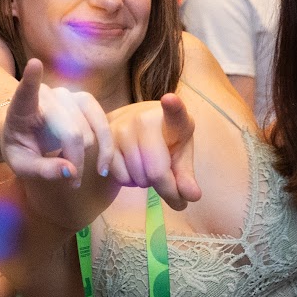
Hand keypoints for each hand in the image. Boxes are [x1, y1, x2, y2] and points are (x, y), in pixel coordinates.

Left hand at [0, 59, 113, 184]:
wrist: (26, 131)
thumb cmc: (21, 147)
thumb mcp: (22, 165)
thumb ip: (43, 170)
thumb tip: (72, 172)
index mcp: (22, 107)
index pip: (26, 92)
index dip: (32, 80)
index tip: (34, 65)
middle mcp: (47, 95)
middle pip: (72, 133)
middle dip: (75, 161)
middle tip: (71, 182)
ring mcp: (68, 94)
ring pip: (90, 131)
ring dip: (89, 155)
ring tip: (78, 173)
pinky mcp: (85, 100)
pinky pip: (103, 124)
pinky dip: (106, 147)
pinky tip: (102, 165)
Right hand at [105, 93, 200, 208]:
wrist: (134, 122)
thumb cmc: (165, 140)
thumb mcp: (180, 154)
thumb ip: (186, 176)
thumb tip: (192, 197)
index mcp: (172, 119)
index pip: (173, 111)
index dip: (173, 106)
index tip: (170, 100)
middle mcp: (143, 119)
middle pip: (156, 172)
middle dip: (166, 188)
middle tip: (169, 184)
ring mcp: (120, 128)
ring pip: (137, 178)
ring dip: (146, 183)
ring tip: (148, 169)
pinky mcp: (104, 141)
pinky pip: (121, 177)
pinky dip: (130, 182)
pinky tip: (132, 167)